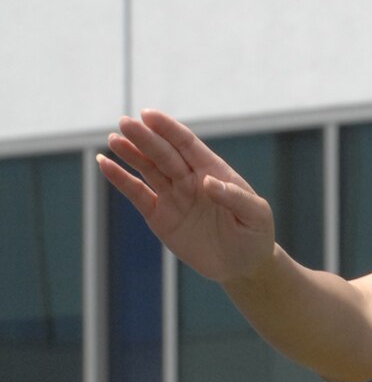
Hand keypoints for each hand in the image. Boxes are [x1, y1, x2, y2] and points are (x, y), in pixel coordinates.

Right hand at [97, 110, 275, 285]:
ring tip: (114, 139)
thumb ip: (235, 197)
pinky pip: (137, 194)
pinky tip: (105, 164)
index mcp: (213, 171)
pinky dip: (121, 180)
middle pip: (163, 153)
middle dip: (145, 138)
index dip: (168, 129)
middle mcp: (189, 179)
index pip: (187, 144)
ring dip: (130, 153)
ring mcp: (173, 196)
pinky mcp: (160, 216)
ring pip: (147, 169)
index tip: (149, 115)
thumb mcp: (255, 216)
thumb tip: (208, 182)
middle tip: (125, 123)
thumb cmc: (255, 236)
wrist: (243, 266)